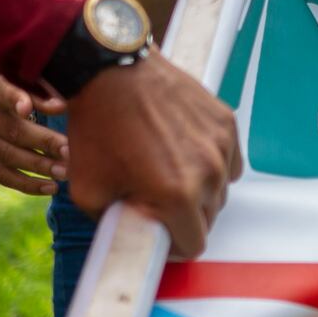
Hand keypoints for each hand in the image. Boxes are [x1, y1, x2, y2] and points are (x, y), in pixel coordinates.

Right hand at [0, 77, 66, 196]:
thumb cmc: (15, 83)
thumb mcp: (23, 79)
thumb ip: (40, 90)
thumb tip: (61, 106)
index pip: (1, 93)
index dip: (14, 100)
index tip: (27, 109)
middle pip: (12, 131)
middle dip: (43, 143)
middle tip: (69, 152)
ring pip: (9, 156)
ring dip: (40, 166)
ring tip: (65, 172)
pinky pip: (5, 176)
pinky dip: (29, 184)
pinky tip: (52, 187)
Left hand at [62, 49, 242, 258]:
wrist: (109, 72)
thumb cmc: (97, 129)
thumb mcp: (89, 191)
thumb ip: (116, 224)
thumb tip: (132, 237)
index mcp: (178, 194)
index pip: (195, 244)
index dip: (175, 245)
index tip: (160, 232)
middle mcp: (209, 171)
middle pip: (210, 217)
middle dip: (185, 216)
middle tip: (157, 198)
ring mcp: (220, 144)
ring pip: (221, 188)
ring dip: (199, 189)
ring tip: (168, 170)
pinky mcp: (225, 121)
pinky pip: (228, 159)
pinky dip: (211, 162)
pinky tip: (183, 150)